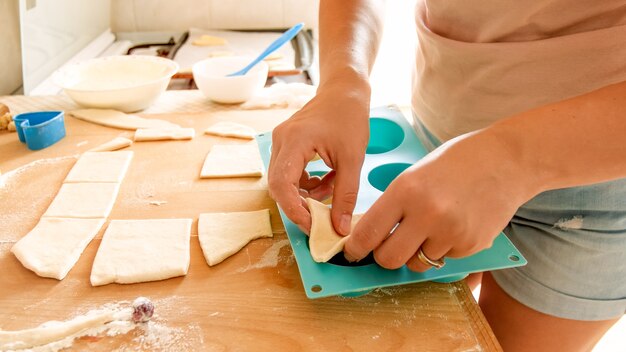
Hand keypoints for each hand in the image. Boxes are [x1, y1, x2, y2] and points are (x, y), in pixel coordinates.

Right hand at [268, 82, 369, 234]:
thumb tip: (340, 227)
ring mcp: (281, 142)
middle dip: (299, 206)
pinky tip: (327, 180)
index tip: (313, 226)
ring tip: (331, 191)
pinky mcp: (287, 145)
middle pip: (278, 186)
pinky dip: (306, 184)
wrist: (345, 91)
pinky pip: (289, 173)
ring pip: (283, 181)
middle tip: (321, 218)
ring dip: (305, 195)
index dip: (294, 210)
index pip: (282, 185)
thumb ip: (345, 195)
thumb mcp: (353, 159)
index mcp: (294, 141)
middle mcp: (281, 141)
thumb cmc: (349, 117)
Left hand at [344, 131, 537, 270]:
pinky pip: (444, 259)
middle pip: (389, 259)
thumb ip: (393, 206)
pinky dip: (444, 248)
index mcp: (406, 191)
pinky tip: (455, 224)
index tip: (352, 252)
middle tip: (388, 247)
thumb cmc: (456, 163)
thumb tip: (370, 237)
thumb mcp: (414, 175)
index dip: (355, 248)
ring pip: (418, 263)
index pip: (368, 232)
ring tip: (431, 226)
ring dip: (417, 252)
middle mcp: (427, 214)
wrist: (507, 160)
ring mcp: (451, 232)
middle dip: (384, 257)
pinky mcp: (471, 245)